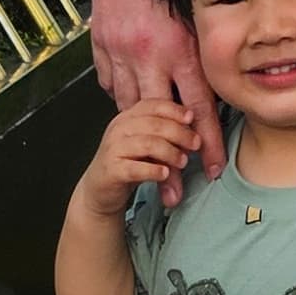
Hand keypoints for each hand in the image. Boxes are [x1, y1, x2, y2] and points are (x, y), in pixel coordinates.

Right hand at [78, 96, 200, 221]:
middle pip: (154, 123)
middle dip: (180, 133)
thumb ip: (163, 133)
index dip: (175, 110)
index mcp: (127, 116)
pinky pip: (136, 168)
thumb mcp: (146, 143)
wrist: (100, 190)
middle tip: (195, 143)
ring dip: (171, 152)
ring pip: (147, 144)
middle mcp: (118, 128)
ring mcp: (113, 148)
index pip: (153, 104)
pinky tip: (165, 174)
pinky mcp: (111, 170)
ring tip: (183, 161)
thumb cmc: (127, 163)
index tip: (192, 118)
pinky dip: (154, 170)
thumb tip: (193, 129)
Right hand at [89, 0, 219, 198]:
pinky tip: (128, 110)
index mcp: (180, 46)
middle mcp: (149, 53)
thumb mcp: (197, 11)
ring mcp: (119, 48)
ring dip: (141, 137)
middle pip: (160, 120)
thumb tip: (214, 85)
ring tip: (148, 166)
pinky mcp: (101, 40)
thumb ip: (204, 47)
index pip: (197, 106)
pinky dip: (120, 95)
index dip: (206, 140)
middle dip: (168, 160)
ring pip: (130, 104)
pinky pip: (109, 80)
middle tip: (176, 192)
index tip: (213, 169)